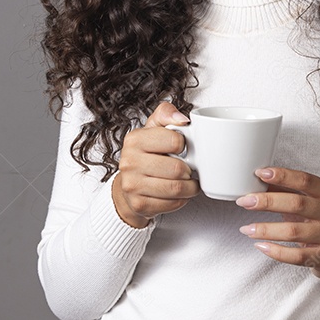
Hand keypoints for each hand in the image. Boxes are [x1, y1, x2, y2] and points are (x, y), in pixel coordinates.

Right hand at [112, 101, 199, 227]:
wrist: (129, 186)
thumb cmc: (146, 154)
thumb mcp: (153, 129)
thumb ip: (166, 114)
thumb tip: (182, 119)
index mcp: (135, 140)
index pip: (175, 140)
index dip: (185, 145)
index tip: (182, 148)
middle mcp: (129, 162)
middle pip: (177, 168)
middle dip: (190, 170)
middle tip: (189, 169)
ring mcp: (132, 185)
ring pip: (176, 188)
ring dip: (190, 187)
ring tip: (189, 182)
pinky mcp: (139, 204)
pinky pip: (172, 204)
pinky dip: (182, 200)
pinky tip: (178, 194)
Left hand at [235, 167, 319, 288]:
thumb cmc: (317, 221)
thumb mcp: (305, 202)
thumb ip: (284, 191)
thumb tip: (255, 181)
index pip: (305, 180)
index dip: (282, 176)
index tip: (260, 173)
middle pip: (297, 203)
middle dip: (267, 202)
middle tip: (245, 201)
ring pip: (294, 231)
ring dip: (266, 229)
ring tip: (247, 228)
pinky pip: (296, 256)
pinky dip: (276, 251)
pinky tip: (260, 246)